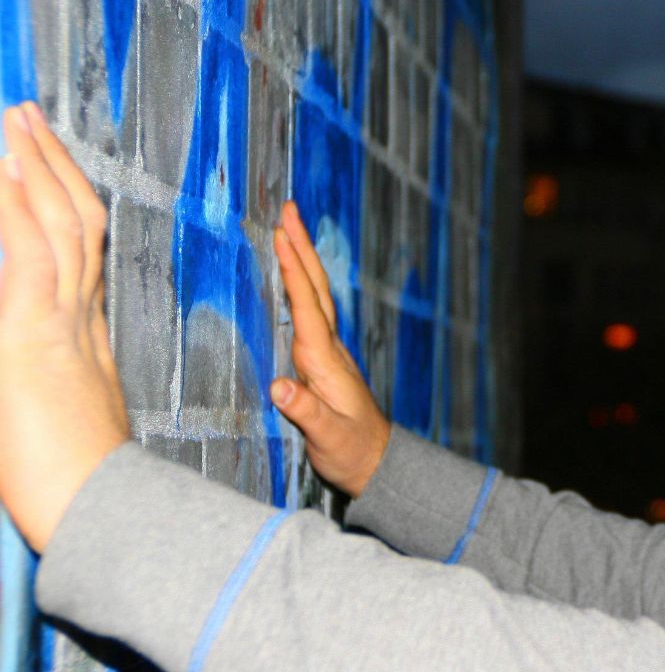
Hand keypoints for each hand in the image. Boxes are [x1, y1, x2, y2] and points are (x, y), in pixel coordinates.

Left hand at [0, 103, 128, 552]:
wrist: (95, 512)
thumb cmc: (73, 483)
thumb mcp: (51, 420)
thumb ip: (42, 379)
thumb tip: (25, 360)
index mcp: (85, 336)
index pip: (77, 253)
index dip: (59, 202)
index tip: (40, 165)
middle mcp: (81, 319)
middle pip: (77, 222)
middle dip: (52, 164)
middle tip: (29, 117)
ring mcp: (62, 324)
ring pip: (60, 224)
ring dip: (35, 167)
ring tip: (17, 121)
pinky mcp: (34, 338)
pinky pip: (32, 257)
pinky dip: (17, 210)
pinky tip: (3, 172)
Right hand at [271, 201, 389, 497]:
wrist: (377, 462)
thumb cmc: (351, 452)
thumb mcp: (327, 437)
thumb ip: (305, 412)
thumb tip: (279, 387)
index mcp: (325, 362)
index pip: (306, 308)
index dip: (294, 272)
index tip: (282, 236)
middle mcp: (329, 349)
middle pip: (315, 289)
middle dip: (301, 248)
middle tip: (288, 209)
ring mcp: (329, 352)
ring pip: (315, 296)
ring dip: (301, 260)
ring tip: (287, 228)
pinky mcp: (325, 360)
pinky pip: (311, 311)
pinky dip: (301, 285)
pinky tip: (292, 276)